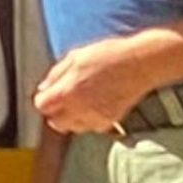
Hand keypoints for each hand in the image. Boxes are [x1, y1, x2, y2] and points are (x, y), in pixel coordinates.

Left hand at [33, 35, 172, 134]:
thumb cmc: (110, 55)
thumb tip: (44, 88)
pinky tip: (95, 106)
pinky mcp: (111, 120)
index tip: (49, 92)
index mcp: (67, 90)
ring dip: (72, 118)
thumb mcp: (75, 57)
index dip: (44, 98)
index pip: (42, 105)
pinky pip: (92, 127)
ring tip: (80, 103)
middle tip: (64, 99)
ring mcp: (96, 116)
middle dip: (56, 112)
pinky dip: (90, 120)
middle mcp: (80, 108)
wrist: (141, 63)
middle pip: (55, 122)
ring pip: (74, 127)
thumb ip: (55, 74)